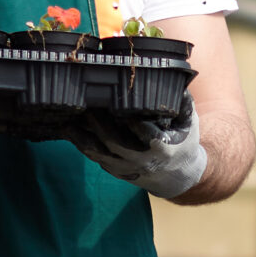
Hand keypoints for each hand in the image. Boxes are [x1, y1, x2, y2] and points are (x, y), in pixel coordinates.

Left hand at [74, 98, 206, 199]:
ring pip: (100, 154)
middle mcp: (142, 162)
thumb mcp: (189, 123)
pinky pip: (95, 158)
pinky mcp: (116, 171)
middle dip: (98, 124)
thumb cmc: (183, 142)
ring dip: (81, 137)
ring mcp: (127, 169)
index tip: (119, 105)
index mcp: (163, 149)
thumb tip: (176, 79)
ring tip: (65, 121)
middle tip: (86, 104)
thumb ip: (183, 103)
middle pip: (115, 143)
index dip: (133, 122)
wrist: (177, 177)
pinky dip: (81, 144)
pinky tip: (69, 130)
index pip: (146, 135)